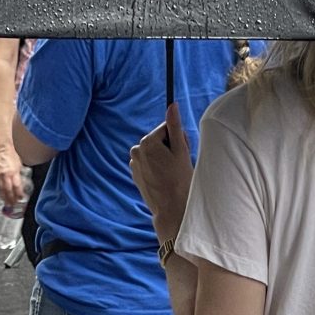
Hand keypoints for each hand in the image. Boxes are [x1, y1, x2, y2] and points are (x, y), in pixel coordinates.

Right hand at [0, 145, 25, 208]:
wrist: (2, 148)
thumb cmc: (11, 154)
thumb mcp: (19, 165)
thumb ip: (20, 174)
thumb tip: (21, 182)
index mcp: (13, 172)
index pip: (16, 186)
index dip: (18, 194)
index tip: (21, 199)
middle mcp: (5, 175)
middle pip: (8, 190)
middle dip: (11, 199)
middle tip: (13, 205)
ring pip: (1, 190)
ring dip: (4, 197)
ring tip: (7, 203)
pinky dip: (0, 192)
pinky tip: (1, 195)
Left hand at [129, 103, 193, 242]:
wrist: (171, 209)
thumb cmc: (179, 179)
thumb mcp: (181, 150)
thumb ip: (175, 126)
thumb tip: (172, 105)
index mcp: (147, 142)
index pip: (167, 128)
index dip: (178, 139)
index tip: (181, 153)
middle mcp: (136, 150)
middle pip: (159, 139)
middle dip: (170, 147)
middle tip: (177, 164)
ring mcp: (134, 163)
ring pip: (155, 151)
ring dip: (164, 157)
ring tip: (171, 173)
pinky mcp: (135, 174)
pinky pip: (149, 163)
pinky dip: (157, 167)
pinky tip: (163, 179)